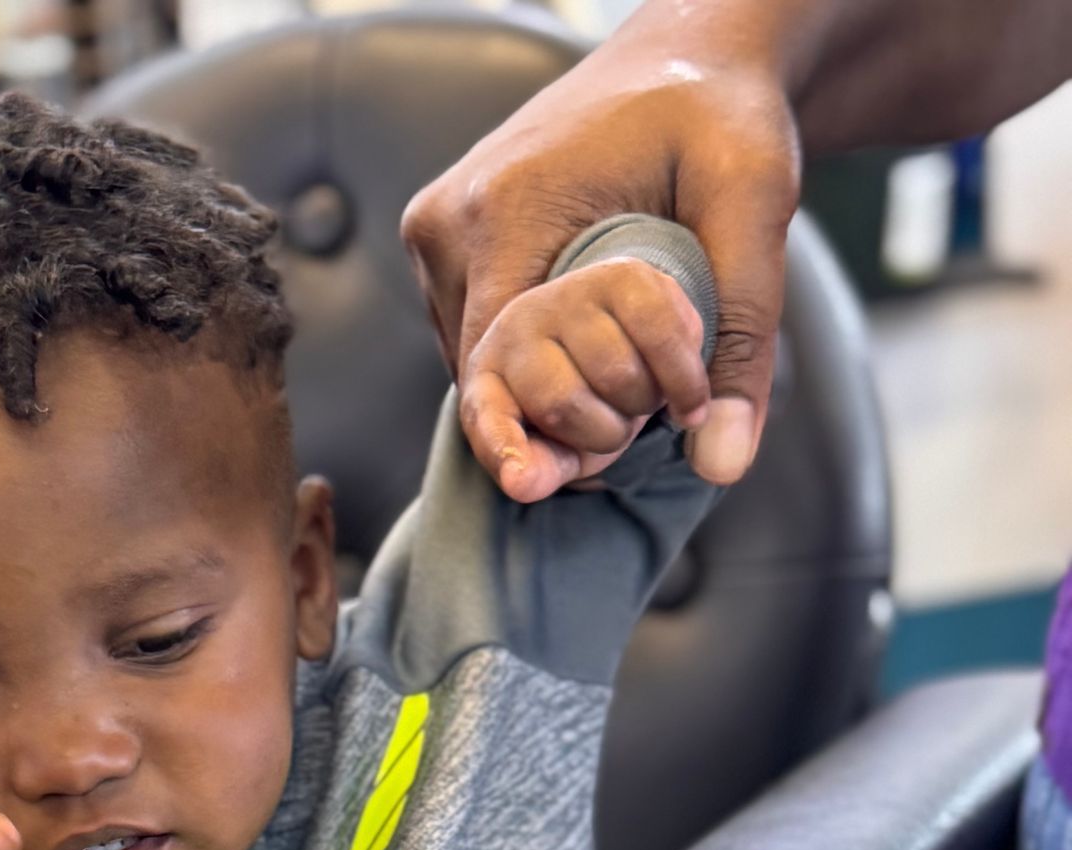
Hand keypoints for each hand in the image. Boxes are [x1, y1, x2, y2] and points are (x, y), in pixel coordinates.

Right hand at [402, 19, 800, 495]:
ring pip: (472, 361)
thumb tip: (723, 462)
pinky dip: (524, 354)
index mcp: (500, 213)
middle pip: (478, 374)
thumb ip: (742, 336)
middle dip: (549, 409)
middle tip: (639, 404)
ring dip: (534, 385)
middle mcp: (446, 223)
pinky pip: (473, 331)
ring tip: (616, 369)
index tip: (609, 453)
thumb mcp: (752, 209)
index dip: (547, 430)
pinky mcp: (446, 236)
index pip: (491, 375)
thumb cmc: (720, 108)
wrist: (690, 47)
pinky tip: (583, 346)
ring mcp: (436, 230)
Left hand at [464, 256, 712, 503]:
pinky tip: (690, 404)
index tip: (519, 480)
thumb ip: (540, 469)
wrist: (626, 340)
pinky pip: (662, 336)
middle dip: (604, 433)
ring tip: (640, 396)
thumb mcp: (558, 449)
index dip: (504, 448)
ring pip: (618, 375)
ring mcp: (567, 294)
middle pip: (563, 403)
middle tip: (616, 422)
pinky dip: (685, 382)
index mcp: (487, 377)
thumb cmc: (584, 408)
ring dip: (645, 405)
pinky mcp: (624, 276)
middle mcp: (518, 326)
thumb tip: (520, 485)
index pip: (486, 415)